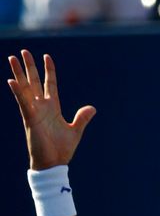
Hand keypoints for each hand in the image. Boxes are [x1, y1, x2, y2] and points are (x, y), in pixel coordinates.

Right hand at [7, 50, 94, 169]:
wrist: (54, 163)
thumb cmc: (62, 149)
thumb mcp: (75, 130)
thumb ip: (82, 118)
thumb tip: (92, 107)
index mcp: (52, 108)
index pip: (50, 84)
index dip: (49, 71)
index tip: (47, 56)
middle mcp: (41, 107)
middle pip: (34, 82)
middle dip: (29, 67)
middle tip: (24, 51)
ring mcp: (34, 112)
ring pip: (25, 88)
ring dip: (19, 73)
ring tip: (11, 57)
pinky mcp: (30, 119)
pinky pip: (23, 103)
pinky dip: (18, 92)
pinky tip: (12, 80)